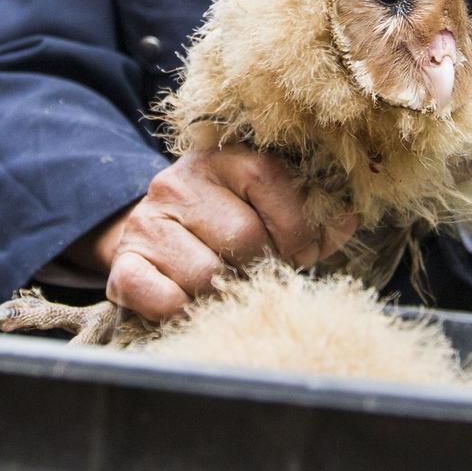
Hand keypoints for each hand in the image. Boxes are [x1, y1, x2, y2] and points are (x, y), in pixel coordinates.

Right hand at [70, 146, 356, 321]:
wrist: (147, 231)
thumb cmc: (220, 221)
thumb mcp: (260, 203)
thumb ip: (307, 216)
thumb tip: (348, 219)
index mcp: (221, 160)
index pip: (268, 178)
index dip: (296, 226)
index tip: (302, 252)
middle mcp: (179, 184)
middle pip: (244, 236)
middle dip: (264, 266)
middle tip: (262, 276)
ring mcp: (147, 223)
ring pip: (206, 273)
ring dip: (225, 293)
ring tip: (228, 289)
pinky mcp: (123, 264)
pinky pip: (161, 298)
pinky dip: (183, 310)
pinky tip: (191, 304)